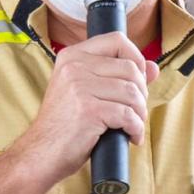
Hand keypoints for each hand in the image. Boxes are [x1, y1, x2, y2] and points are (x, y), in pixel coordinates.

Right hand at [16, 33, 159, 184]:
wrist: (40, 153)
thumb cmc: (64, 125)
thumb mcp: (86, 92)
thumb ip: (117, 76)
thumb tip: (154, 68)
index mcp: (72, 56)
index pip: (117, 40)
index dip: (136, 58)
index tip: (138, 80)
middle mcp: (74, 66)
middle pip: (130, 68)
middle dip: (142, 92)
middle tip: (135, 111)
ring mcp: (80, 87)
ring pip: (132, 92)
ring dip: (140, 113)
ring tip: (133, 126)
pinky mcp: (89, 110)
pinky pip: (128, 115)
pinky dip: (136, 129)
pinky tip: (131, 137)